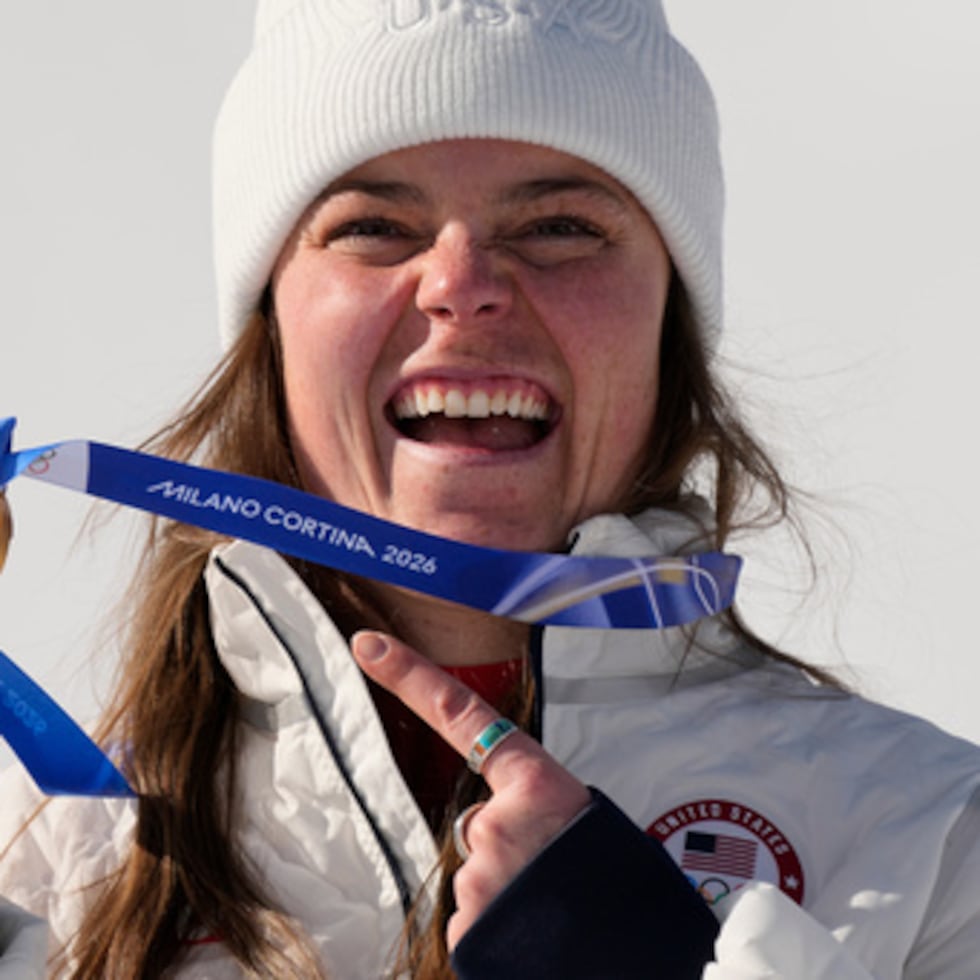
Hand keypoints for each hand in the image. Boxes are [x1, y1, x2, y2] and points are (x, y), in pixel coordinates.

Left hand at [351, 630, 590, 949]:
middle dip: (504, 849)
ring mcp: (479, 876)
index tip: (368, 645)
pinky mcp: (467, 927)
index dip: (409, 675)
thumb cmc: (613, 883)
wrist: (633, 948)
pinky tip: (530, 934)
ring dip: (504, 892)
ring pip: (476, 876)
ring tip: (549, 909)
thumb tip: (490, 827)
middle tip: (549, 876)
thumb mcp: (580, 822)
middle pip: (477, 825)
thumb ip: (529, 808)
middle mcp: (496, 822)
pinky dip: (496, 927)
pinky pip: (472, 919)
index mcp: (535, 783)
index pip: (460, 713)